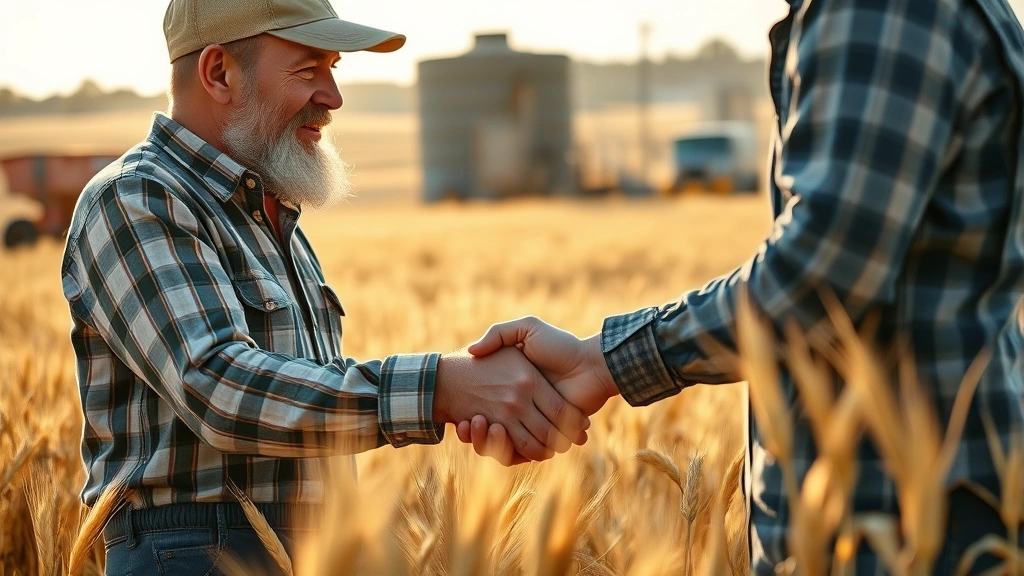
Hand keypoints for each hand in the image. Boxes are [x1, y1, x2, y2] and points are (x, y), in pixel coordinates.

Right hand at [455, 317, 619, 464]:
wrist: (591, 365)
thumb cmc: (561, 345)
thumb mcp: (527, 328)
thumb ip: (499, 333)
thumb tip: (471, 351)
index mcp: (517, 387)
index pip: (485, 405)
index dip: (469, 412)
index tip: (456, 412)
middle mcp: (523, 408)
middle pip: (489, 429)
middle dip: (474, 431)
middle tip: (461, 423)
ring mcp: (535, 423)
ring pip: (501, 443)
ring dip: (484, 440)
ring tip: (475, 423)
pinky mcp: (548, 436)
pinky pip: (521, 451)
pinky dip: (505, 451)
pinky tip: (492, 433)